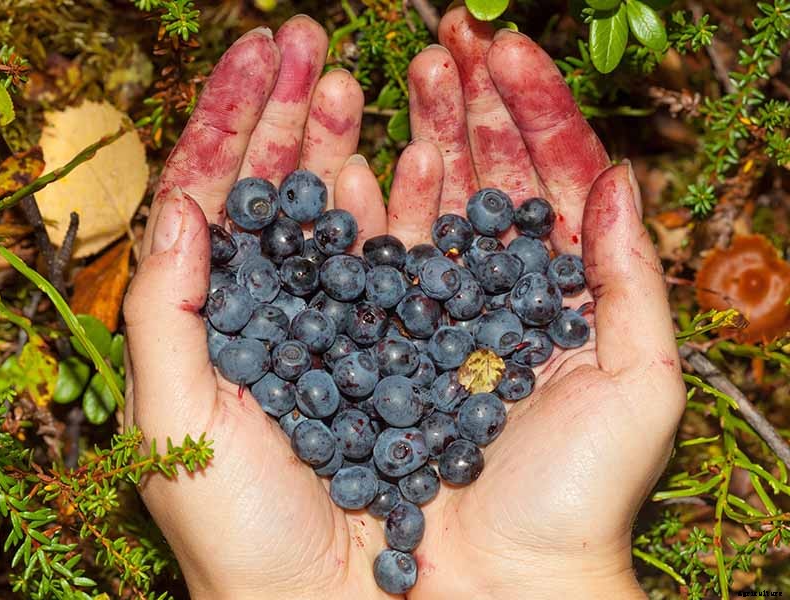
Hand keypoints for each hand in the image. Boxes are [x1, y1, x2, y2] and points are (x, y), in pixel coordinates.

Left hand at [124, 17, 391, 599]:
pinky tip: (407, 156)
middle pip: (288, 185)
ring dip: (353, 138)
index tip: (255, 50)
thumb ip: (164, 312)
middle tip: (310, 41)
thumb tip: (177, 207)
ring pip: (353, 208)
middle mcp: (288, 308)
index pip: (221, 192)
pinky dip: (408, 204)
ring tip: (356, 77)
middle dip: (294, 109)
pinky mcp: (413, 345)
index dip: (233, 117)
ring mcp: (354, 320)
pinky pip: (411, 259)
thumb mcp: (176, 423)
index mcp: (221, 316)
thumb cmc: (242, 530)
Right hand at [372, 8, 685, 597]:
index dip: (534, 111)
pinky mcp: (386, 340)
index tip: (508, 50)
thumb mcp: (638, 389)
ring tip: (411, 71)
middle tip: (450, 39)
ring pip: (429, 203)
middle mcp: (497, 291)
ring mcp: (437, 311)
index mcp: (562, 292)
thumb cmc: (578, 497)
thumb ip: (634, 281)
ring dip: (421, 133)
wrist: (497, 584)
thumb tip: (624, 180)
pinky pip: (379, 259)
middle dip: (471, 104)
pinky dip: (376, 206)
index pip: (552, 179)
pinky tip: (367, 155)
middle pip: (486, 177)